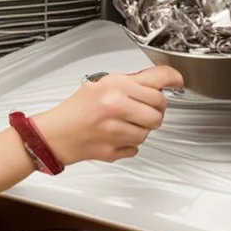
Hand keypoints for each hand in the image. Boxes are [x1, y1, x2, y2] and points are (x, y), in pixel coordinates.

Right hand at [31, 65, 183, 164]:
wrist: (53, 134)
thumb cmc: (76, 109)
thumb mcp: (102, 84)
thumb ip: (134, 81)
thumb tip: (167, 79)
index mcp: (113, 86)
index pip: (157, 82)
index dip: (172, 81)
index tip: (178, 82)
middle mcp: (115, 106)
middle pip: (159, 110)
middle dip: (154, 109)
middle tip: (139, 109)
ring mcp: (115, 130)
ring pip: (149, 131)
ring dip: (141, 128)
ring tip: (123, 123)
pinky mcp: (113, 150)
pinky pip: (137, 147)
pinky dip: (129, 143)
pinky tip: (115, 136)